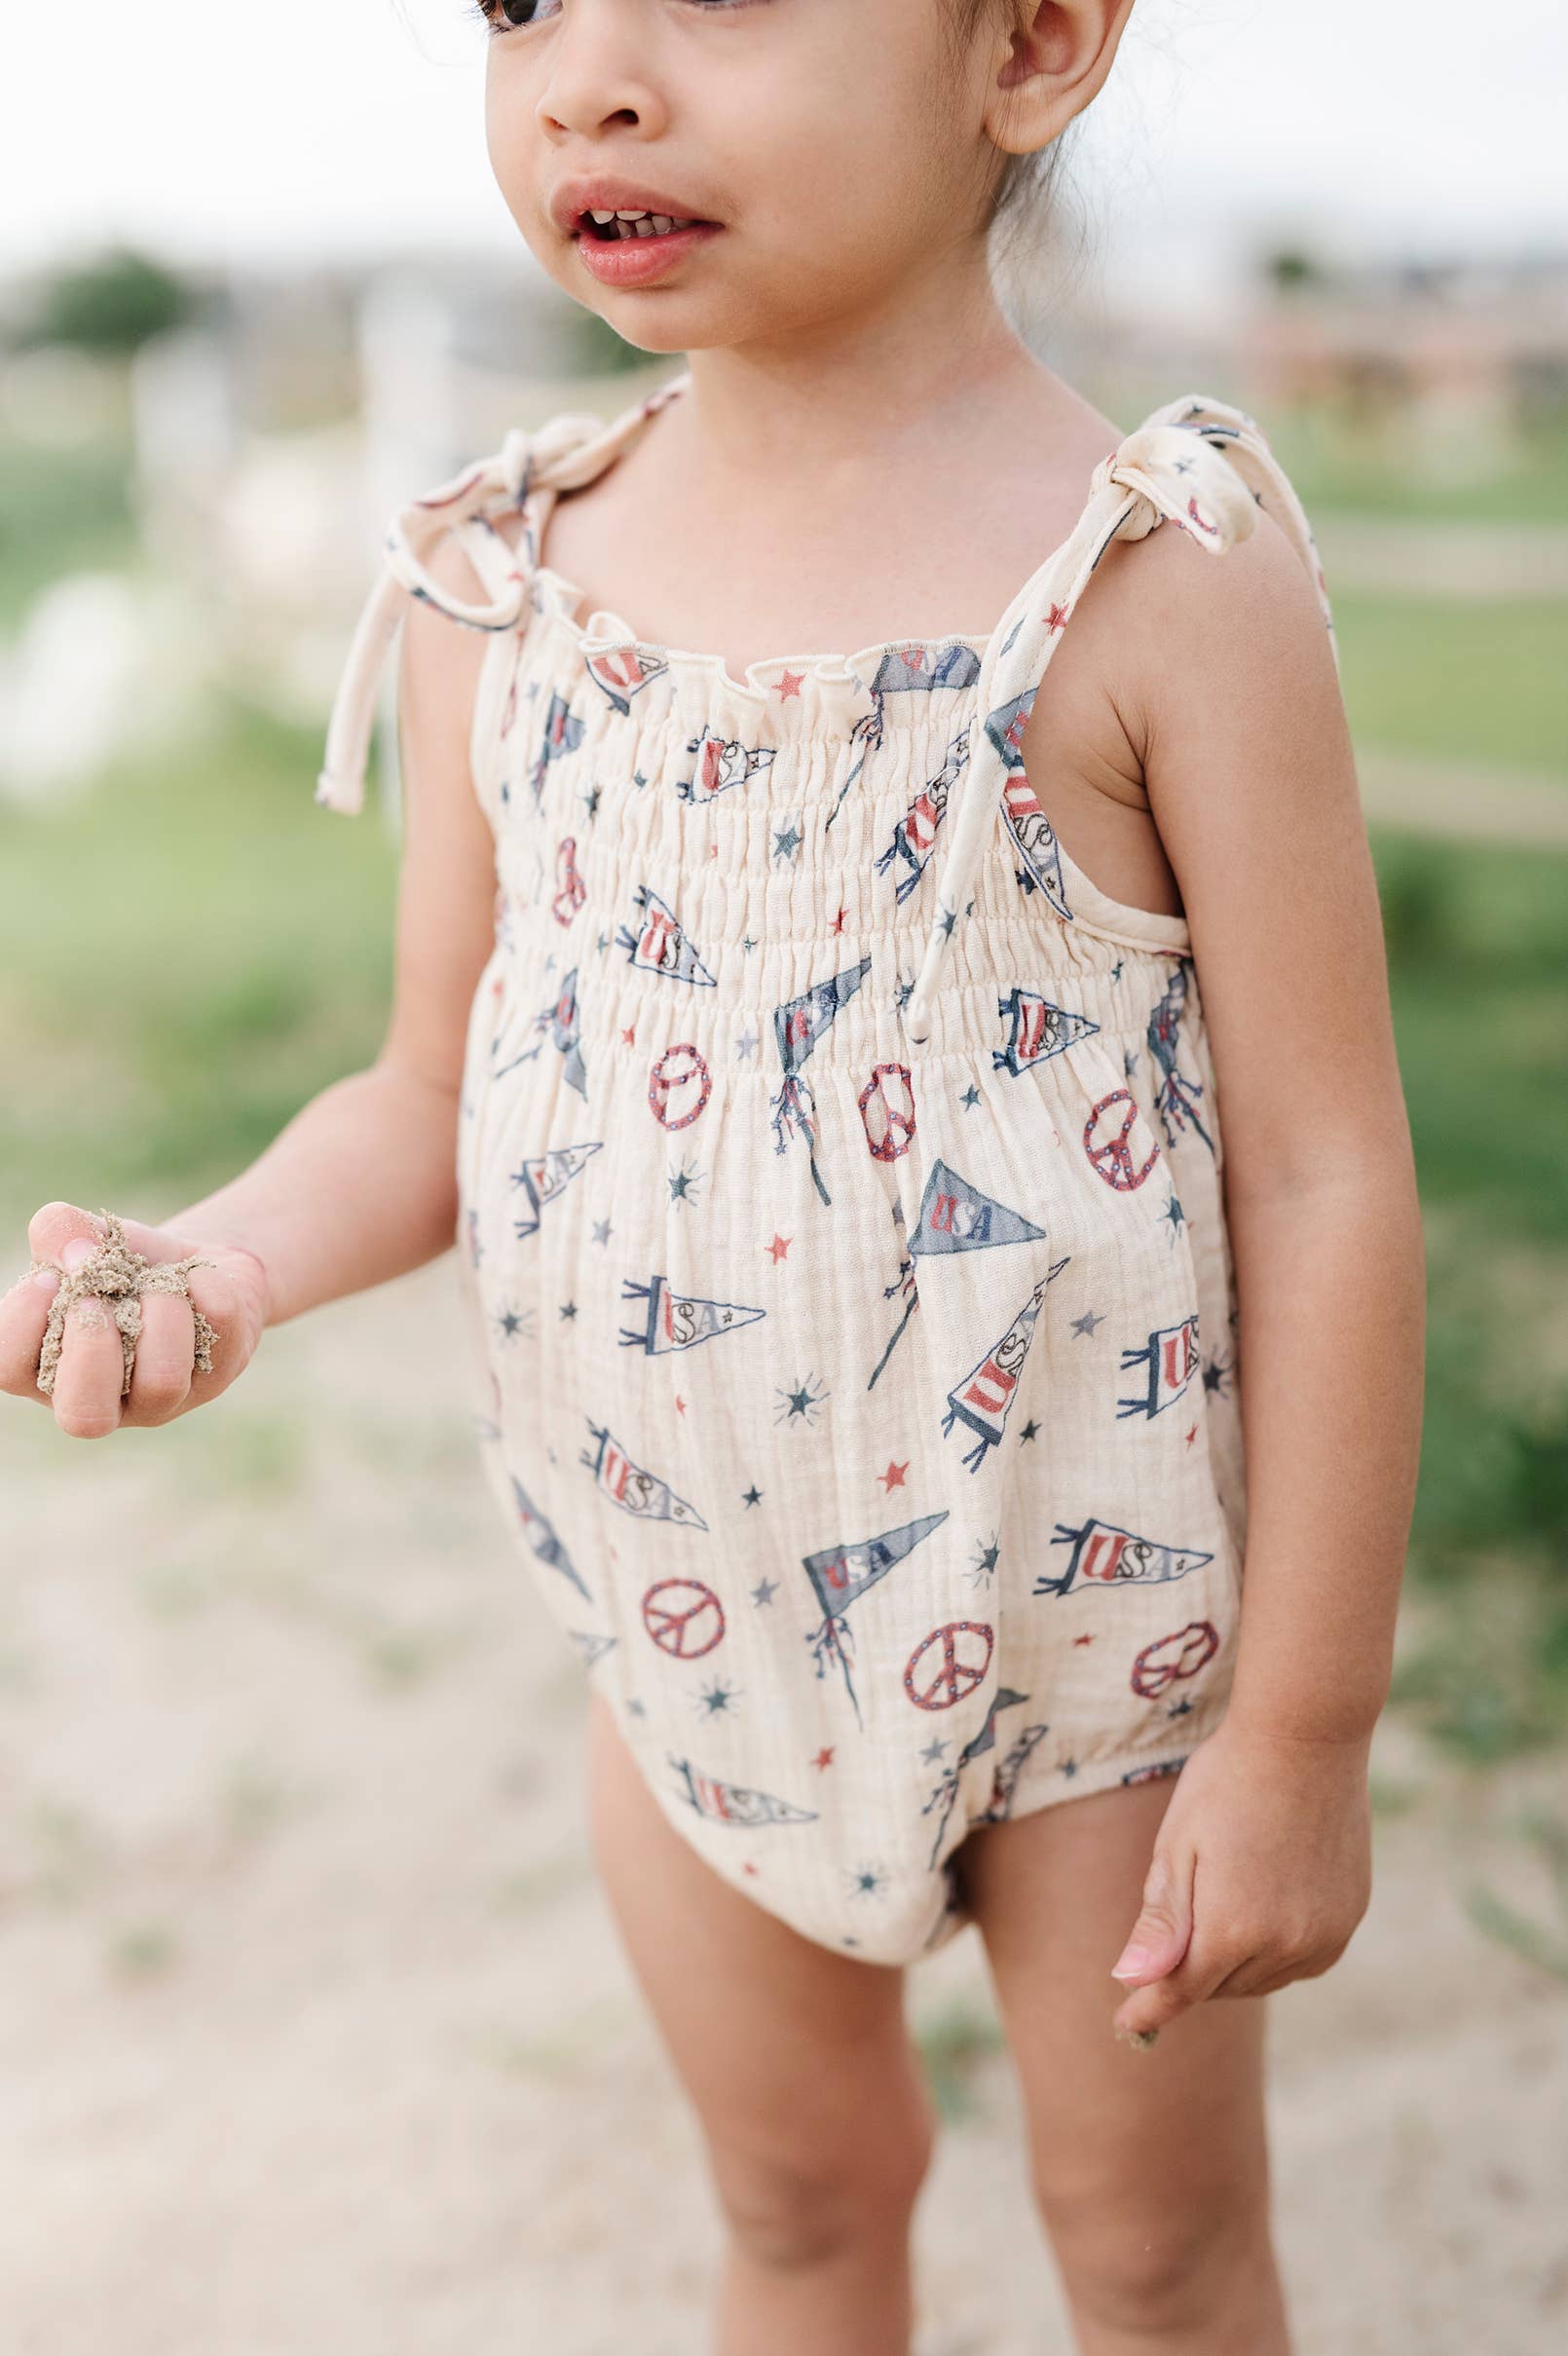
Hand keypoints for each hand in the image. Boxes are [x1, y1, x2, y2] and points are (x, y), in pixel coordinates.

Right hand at [1, 1201, 270, 1438]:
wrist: (189, 1263)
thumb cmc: (120, 1264)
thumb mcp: (83, 1237)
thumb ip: (59, 1231)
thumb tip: (79, 1255)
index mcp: (48, 1367)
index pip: (9, 1371)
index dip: (23, 1323)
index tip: (50, 1279)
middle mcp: (102, 1399)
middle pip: (84, 1416)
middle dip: (92, 1346)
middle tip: (101, 1300)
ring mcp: (161, 1399)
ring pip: (162, 1382)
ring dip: (160, 1312)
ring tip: (159, 1285)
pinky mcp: (214, 1376)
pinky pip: (219, 1329)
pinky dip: (205, 1285)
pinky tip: (195, 1278)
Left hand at [1107, 1715, 1374, 2040]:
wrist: (1307, 1738)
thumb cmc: (1226, 1783)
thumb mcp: (1177, 1846)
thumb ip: (1161, 1924)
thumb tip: (1132, 1983)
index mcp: (1231, 1929)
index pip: (1180, 1992)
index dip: (1148, 2010)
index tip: (1125, 2025)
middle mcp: (1285, 1946)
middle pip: (1221, 1987)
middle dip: (1191, 1968)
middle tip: (1181, 1911)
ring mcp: (1324, 1935)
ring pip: (1262, 1978)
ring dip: (1234, 1961)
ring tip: (1225, 1894)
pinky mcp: (1349, 1919)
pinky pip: (1301, 1961)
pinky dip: (1275, 1949)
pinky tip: (1264, 1904)